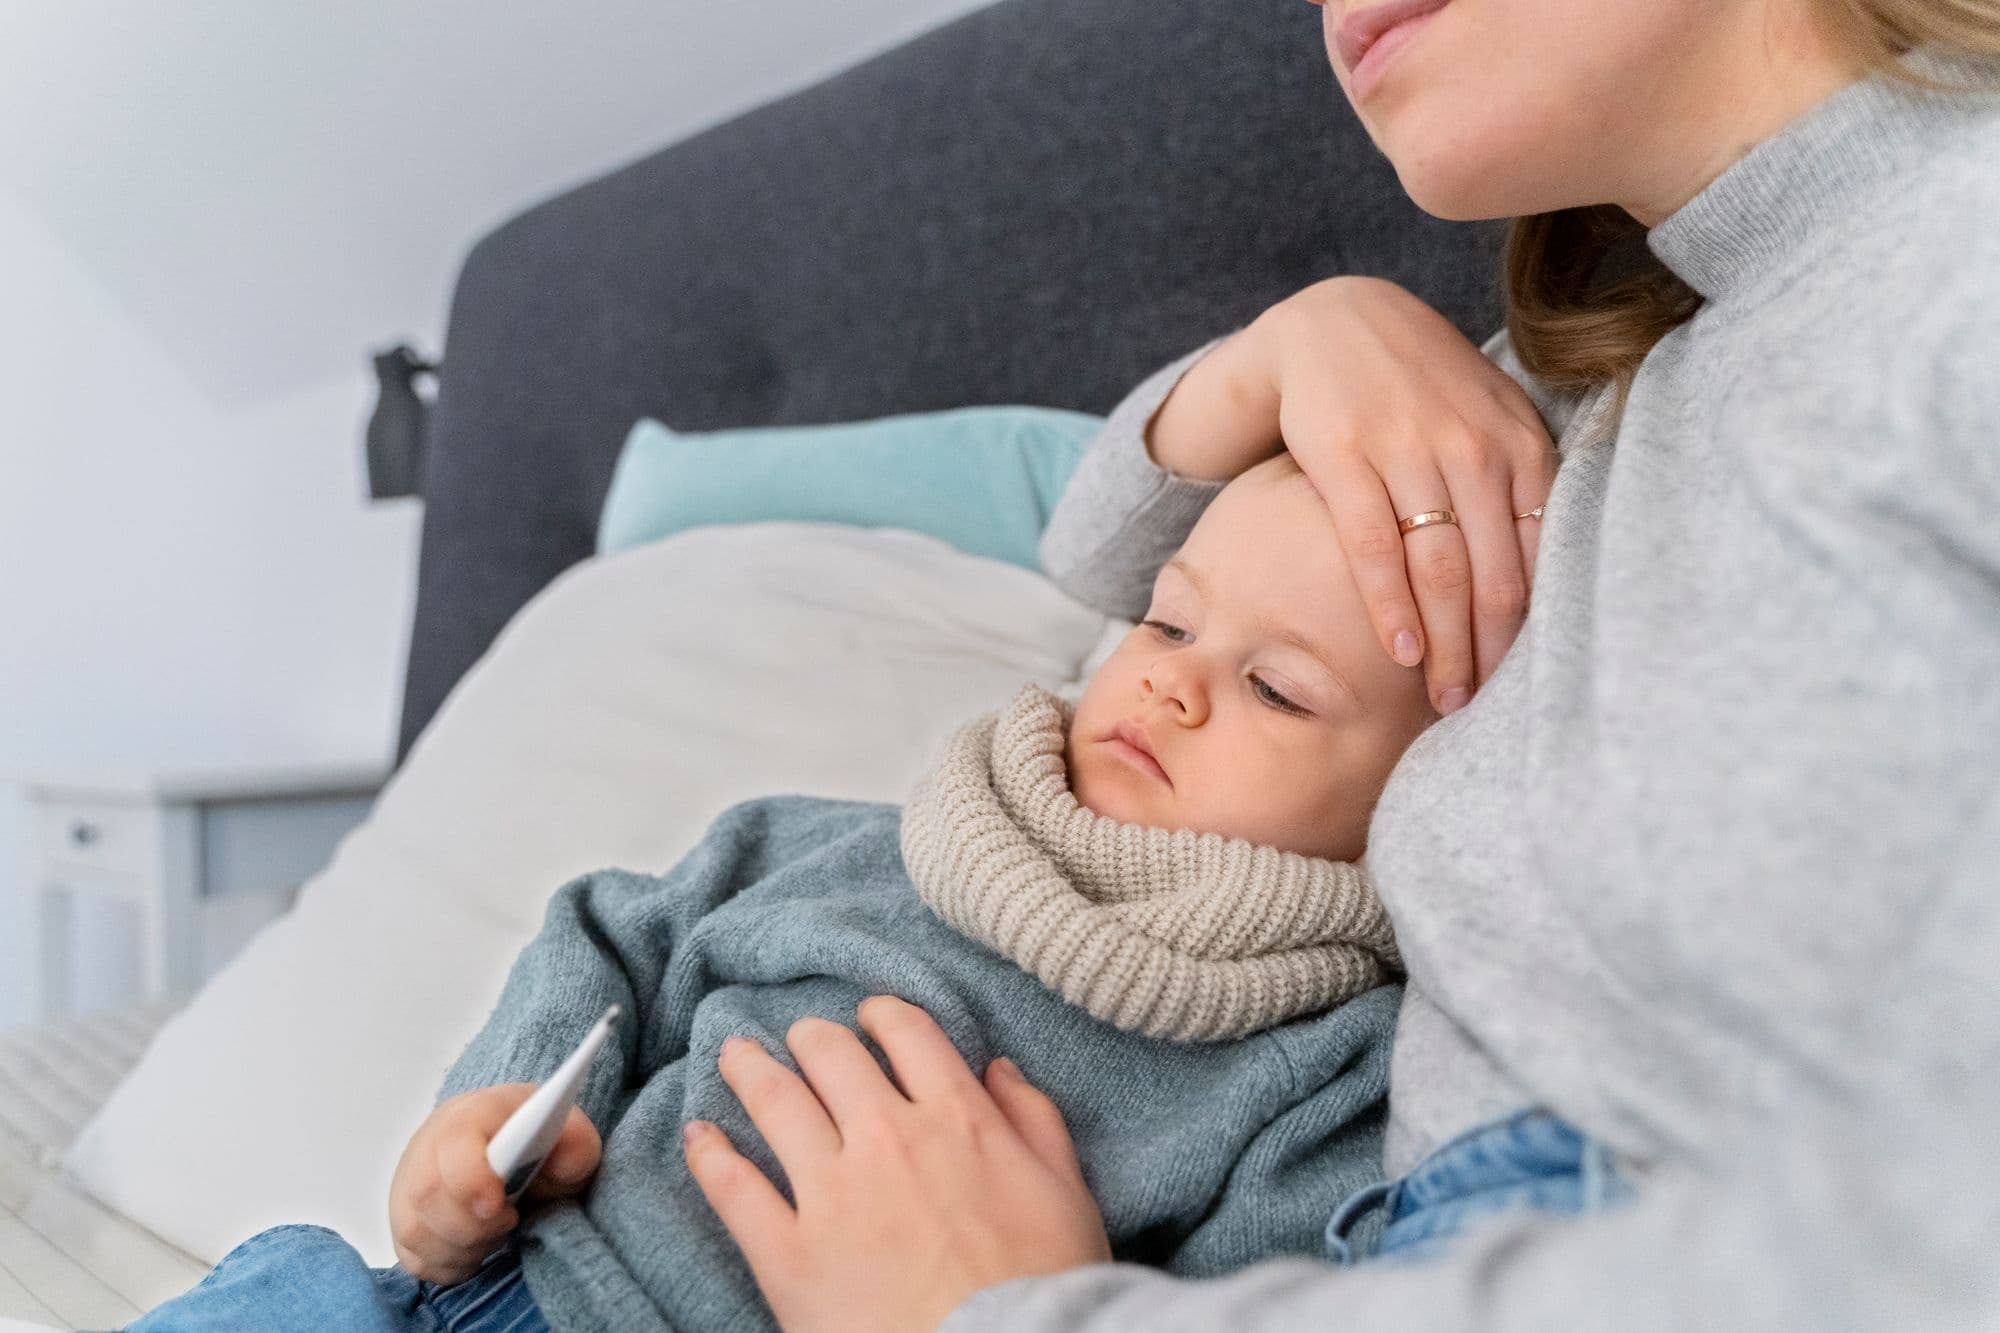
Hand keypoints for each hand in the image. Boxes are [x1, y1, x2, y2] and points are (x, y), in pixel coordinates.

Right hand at [388, 1084, 601, 1283]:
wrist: (513, 1153)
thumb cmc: (536, 1144)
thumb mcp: (571, 1137)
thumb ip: (576, 1144)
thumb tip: (566, 1155)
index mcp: (470, 1115)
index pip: (454, 1142)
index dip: (471, 1179)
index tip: (499, 1206)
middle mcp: (428, 1147)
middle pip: (426, 1194)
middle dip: (473, 1224)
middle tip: (511, 1219)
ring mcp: (408, 1186)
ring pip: (416, 1233)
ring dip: (464, 1247)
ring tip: (497, 1231)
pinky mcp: (404, 1223)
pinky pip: (414, 1260)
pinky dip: (451, 1265)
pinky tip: (478, 1245)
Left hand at [685, 996, 1111, 1332]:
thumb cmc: (1046, 1284)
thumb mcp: (1067, 1190)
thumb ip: (1033, 1119)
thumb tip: (998, 1068)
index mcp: (956, 1118)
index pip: (907, 1034)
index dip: (882, 1016)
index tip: (871, 1019)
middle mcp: (887, 1137)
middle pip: (830, 1054)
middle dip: (811, 1037)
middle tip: (801, 1039)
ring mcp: (832, 1193)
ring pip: (775, 1101)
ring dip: (750, 1068)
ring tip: (735, 1055)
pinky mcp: (789, 1253)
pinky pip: (733, 1188)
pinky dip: (709, 1153)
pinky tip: (697, 1134)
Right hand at [1155, 276, 1558, 712]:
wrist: (1334, 322)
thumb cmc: (1419, 385)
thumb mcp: (1487, 416)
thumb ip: (1521, 483)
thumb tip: (1552, 574)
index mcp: (1518, 442)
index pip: (1540, 554)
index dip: (1535, 626)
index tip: (1526, 682)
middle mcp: (1471, 446)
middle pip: (1493, 572)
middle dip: (1489, 650)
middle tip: (1481, 707)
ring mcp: (1407, 449)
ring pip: (1438, 567)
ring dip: (1444, 642)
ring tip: (1444, 695)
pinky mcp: (1345, 455)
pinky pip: (1372, 546)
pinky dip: (1388, 604)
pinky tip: (1400, 648)